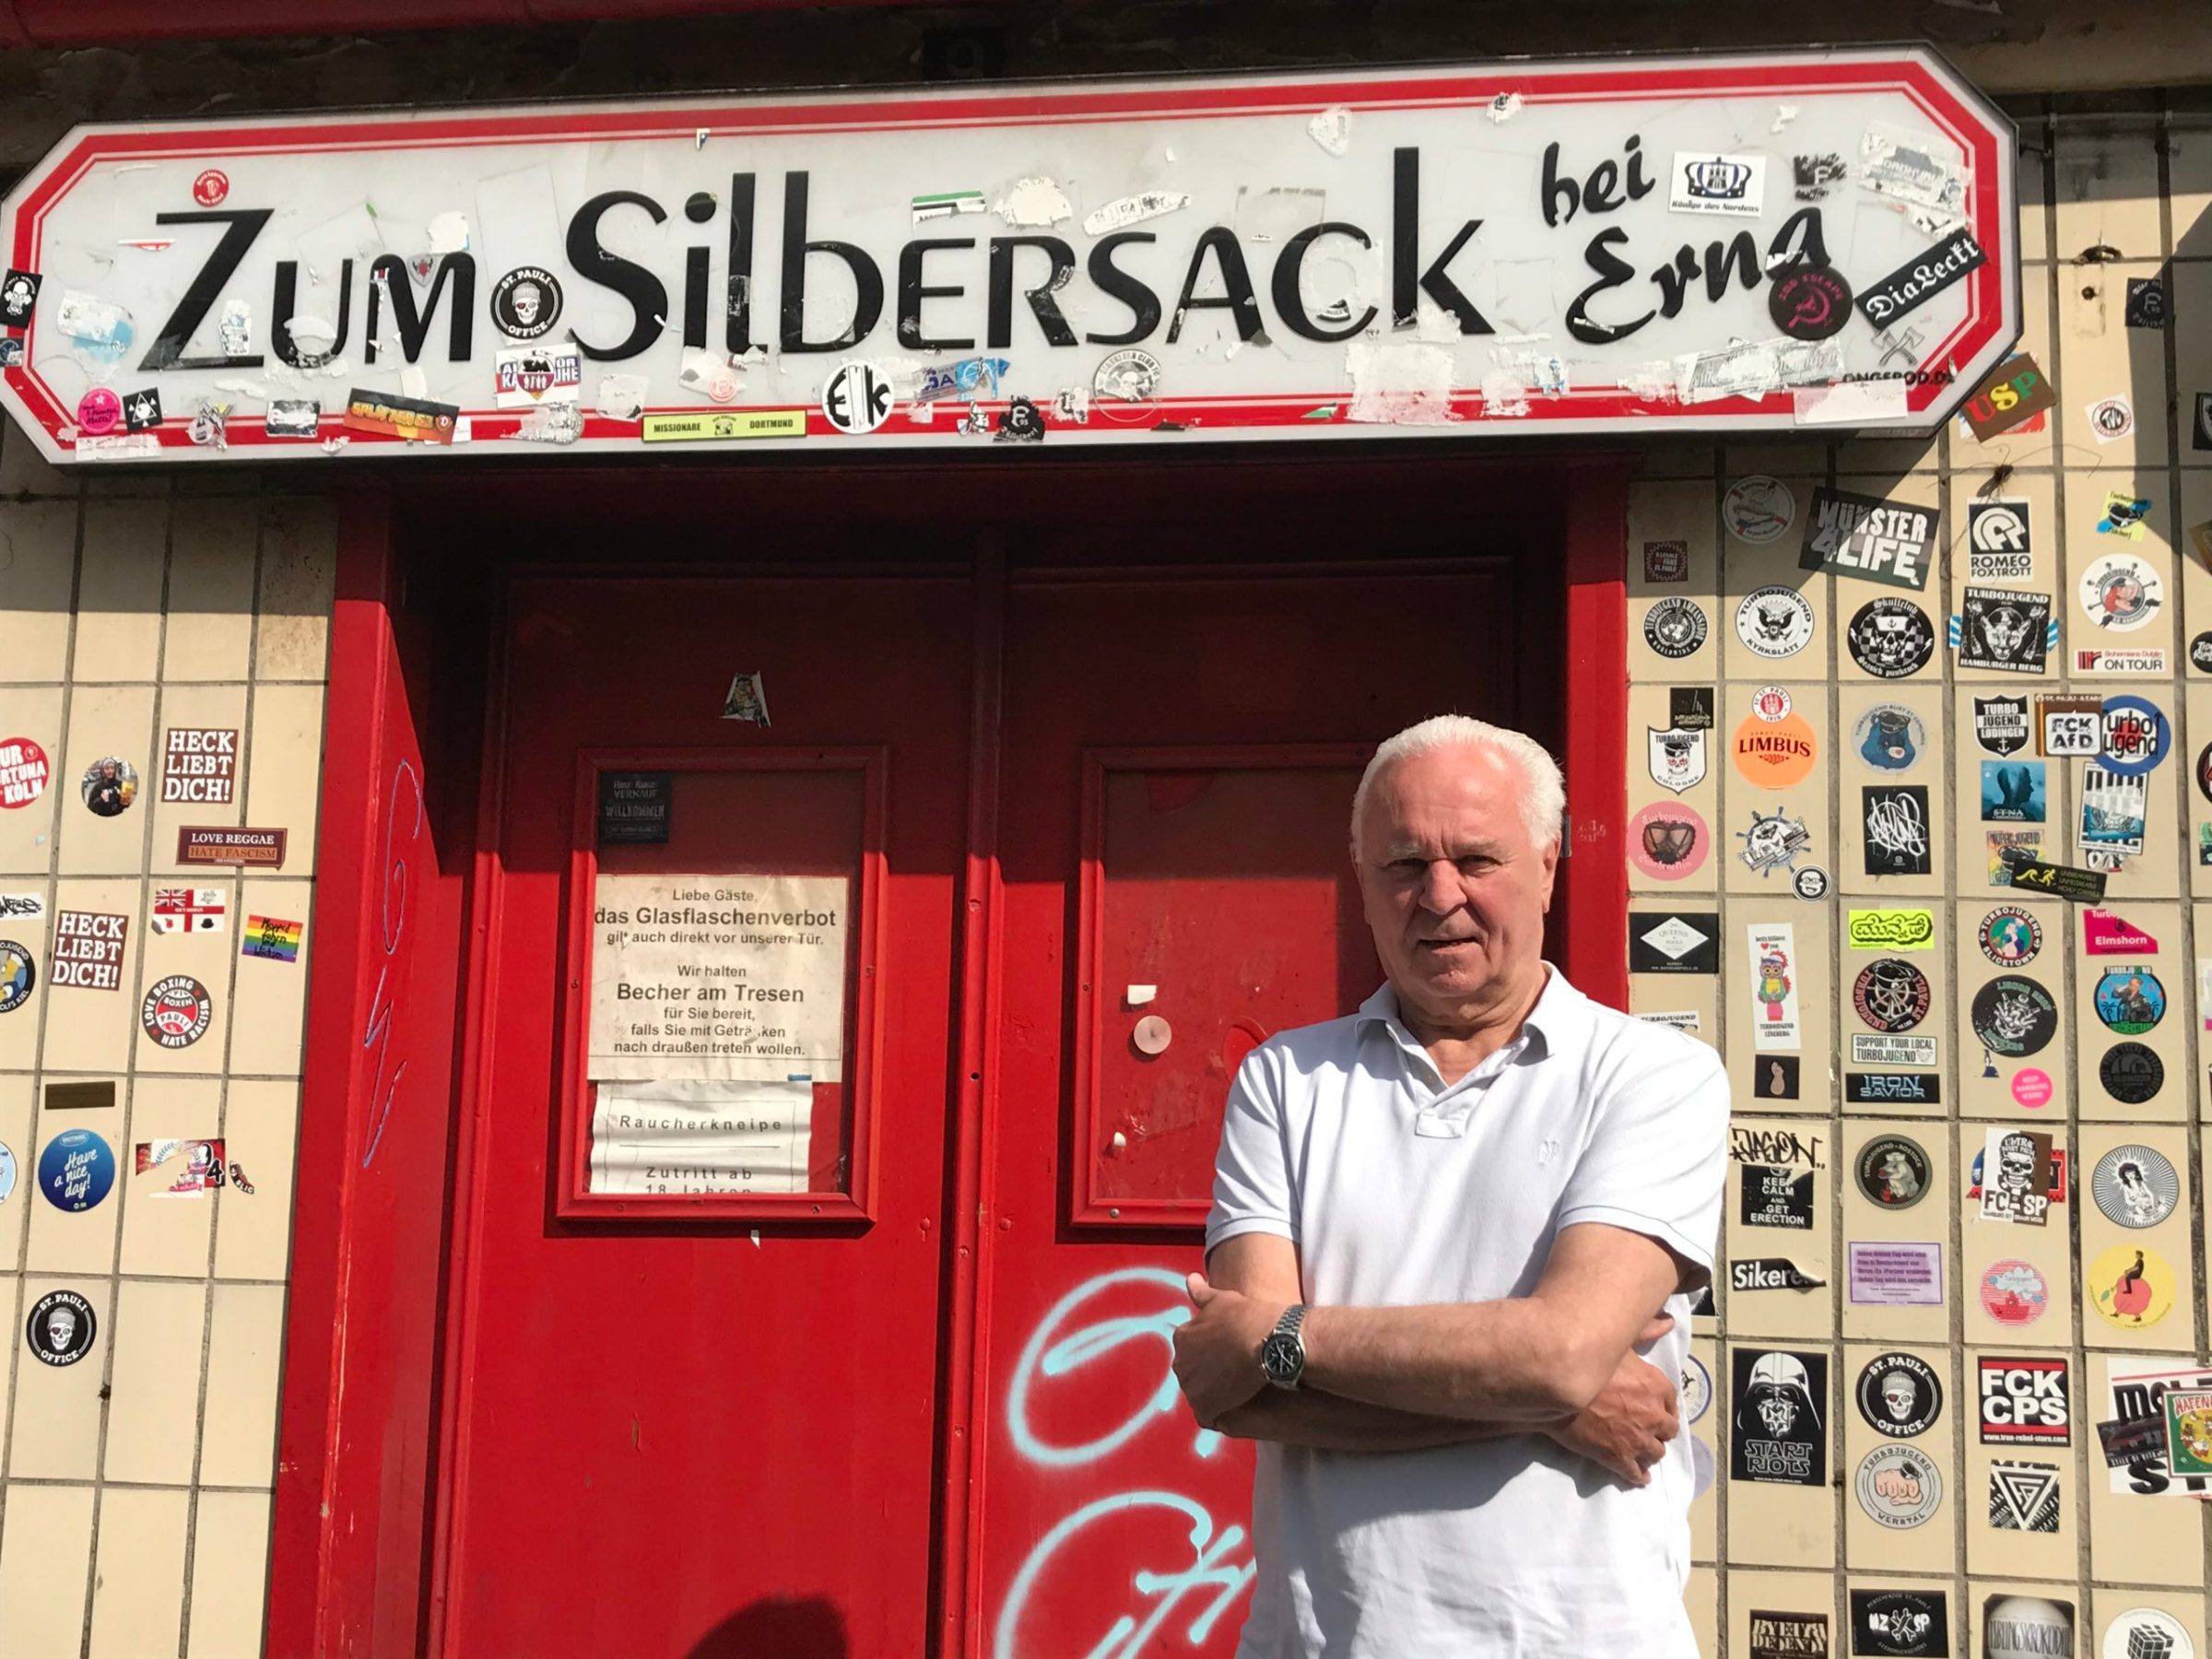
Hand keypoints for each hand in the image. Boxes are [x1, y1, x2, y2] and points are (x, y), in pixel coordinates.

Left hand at [1171, 1274, 1284, 1429]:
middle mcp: (1181, 1364)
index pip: (1190, 1350)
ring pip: (1199, 1395)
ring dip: (1213, 1394)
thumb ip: (1201, 1292)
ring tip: (1237, 1390)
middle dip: (1207, 1374)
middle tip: (1233, 1372)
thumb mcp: (1222, 1299)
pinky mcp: (1206, 1407)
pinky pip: (1207, 1416)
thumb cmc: (1247, 1317)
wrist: (1268, 1342)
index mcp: (1183, 1338)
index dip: (1209, 1353)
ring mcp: (1192, 1388)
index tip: (1226, 1353)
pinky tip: (1234, 1408)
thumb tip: (1191, 1278)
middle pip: (1192, 1373)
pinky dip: (1218, 1414)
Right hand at [1546, 1315, 1679, 1485]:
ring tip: (1641, 1452)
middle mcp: (1653, 1415)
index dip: (1662, 1406)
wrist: (1557, 1387)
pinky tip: (1638, 1476)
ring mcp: (1637, 1439)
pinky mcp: (1619, 1458)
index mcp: (1656, 1386)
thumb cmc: (1587, 1360)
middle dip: (1659, 1431)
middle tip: (1647, 1430)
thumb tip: (1668, 1321)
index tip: (1654, 1408)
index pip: (1671, 1402)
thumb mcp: (1619, 1341)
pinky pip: (1635, 1473)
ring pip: (1655, 1453)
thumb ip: (1646, 1331)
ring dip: (1649, 1452)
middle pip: (1667, 1430)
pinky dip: (1638, 1476)